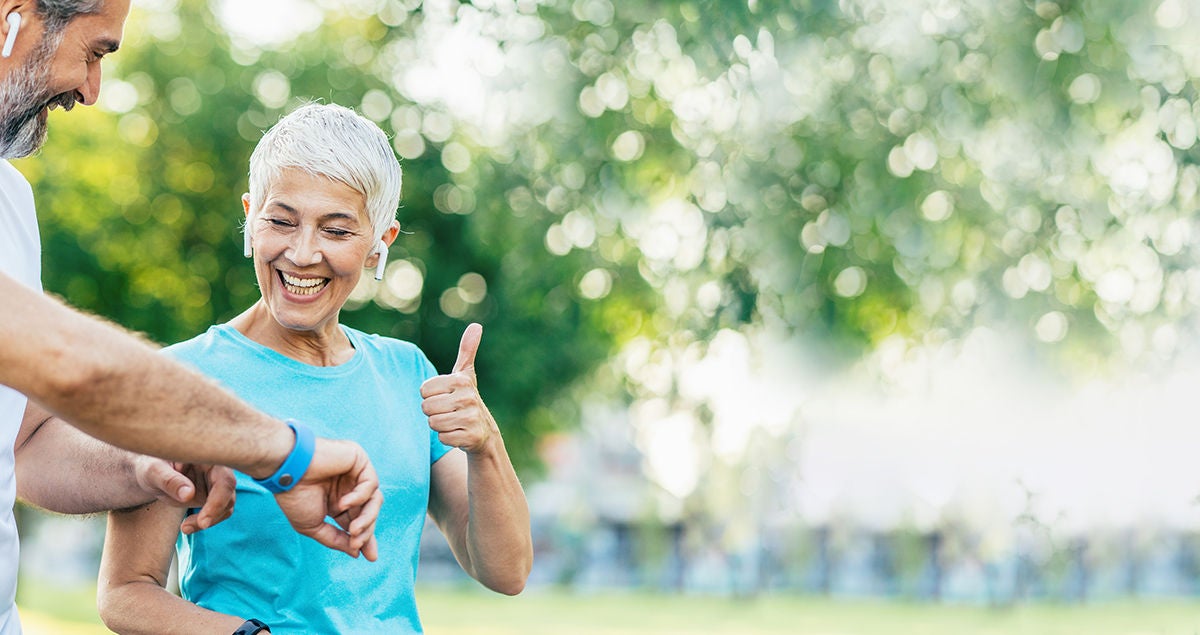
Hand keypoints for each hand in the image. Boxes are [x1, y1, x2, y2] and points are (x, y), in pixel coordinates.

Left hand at [132, 457, 235, 533]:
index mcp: (208, 457)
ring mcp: (214, 484)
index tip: (203, 520)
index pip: (224, 479)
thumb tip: (188, 495)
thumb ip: (170, 480)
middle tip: (192, 526)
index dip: (218, 500)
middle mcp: (216, 470)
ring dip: (209, 520)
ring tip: (185, 528)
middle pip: (228, 494)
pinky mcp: (211, 496)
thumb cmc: (150, 466)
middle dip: (214, 513)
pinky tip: (186, 526)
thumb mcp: (153, 471)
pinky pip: (217, 512)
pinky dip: (204, 522)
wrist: (150, 474)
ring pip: (226, 505)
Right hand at [272, 438, 382, 560]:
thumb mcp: (314, 526)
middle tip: (357, 544)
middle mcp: (348, 487)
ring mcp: (355, 473)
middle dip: (367, 531)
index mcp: (337, 501)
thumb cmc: (294, 497)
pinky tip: (343, 503)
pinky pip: (371, 484)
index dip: (365, 537)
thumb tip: (357, 553)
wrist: (286, 472)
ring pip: (375, 500)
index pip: (357, 520)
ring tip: (354, 530)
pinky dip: (360, 497)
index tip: (369, 557)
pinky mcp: (359, 460)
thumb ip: (335, 540)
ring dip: (367, 519)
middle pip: (369, 512)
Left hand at [421, 322, 496, 454]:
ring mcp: (470, 418)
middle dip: (433, 412)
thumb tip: (476, 325)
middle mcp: (467, 398)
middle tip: (448, 411)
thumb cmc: (467, 399)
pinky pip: (443, 438)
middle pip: (426, 408)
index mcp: (460, 380)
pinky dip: (448, 438)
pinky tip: (458, 433)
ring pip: (433, 423)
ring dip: (440, 425)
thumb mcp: (465, 374)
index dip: (431, 396)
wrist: (484, 431)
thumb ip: (467, 350)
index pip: (424, 390)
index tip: (445, 397)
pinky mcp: (470, 437)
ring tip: (453, 422)